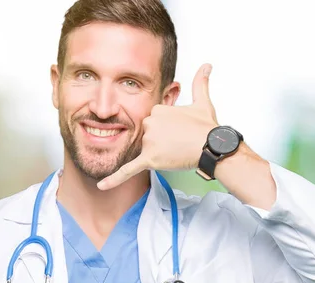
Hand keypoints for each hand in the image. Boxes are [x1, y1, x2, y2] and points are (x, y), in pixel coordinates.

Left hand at [97, 63, 217, 189]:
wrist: (212, 146)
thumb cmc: (207, 128)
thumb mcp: (202, 102)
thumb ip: (200, 82)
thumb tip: (207, 65)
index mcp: (158, 109)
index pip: (154, 121)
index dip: (166, 129)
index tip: (180, 130)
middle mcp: (150, 123)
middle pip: (148, 134)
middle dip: (161, 140)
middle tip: (180, 142)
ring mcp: (149, 141)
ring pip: (146, 148)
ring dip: (159, 152)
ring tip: (177, 150)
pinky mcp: (150, 158)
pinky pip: (128, 170)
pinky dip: (115, 179)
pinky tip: (102, 185)